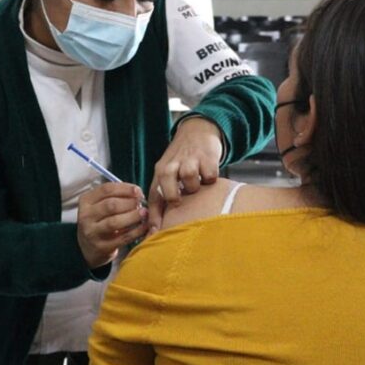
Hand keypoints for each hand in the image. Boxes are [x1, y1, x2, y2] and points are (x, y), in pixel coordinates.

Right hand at [77, 182, 147, 269]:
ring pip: (114, 222)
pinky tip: (145, 226)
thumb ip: (116, 196)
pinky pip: (122, 238)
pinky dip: (136, 231)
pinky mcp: (101, 247)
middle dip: (129, 202)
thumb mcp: (101, 205)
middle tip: (141, 203)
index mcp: (86, 200)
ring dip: (133, 216)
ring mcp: (92, 233)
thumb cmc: (101, 219)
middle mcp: (86, 216)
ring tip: (145, 213)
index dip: (125, 188)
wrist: (90, 246)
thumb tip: (138, 192)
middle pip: (110, 205)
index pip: (106, 189)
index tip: (138, 191)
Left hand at [147, 116, 222, 232]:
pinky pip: (209, 175)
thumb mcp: (169, 171)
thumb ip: (164, 192)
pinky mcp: (206, 157)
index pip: (154, 197)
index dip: (154, 217)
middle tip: (182, 199)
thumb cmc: (182, 157)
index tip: (155, 234)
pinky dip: (210, 178)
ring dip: (196, 186)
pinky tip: (208, 175)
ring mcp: (189, 160)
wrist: (198, 130)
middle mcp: (172, 165)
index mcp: (160, 171)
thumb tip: (157, 225)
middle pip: (168, 189)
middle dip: (175, 199)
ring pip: (190, 181)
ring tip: (198, 183)